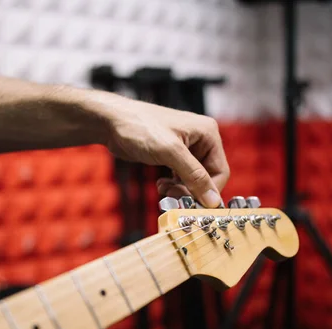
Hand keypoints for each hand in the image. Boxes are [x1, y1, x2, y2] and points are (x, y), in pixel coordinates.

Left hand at [94, 93, 229, 207]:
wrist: (112, 122)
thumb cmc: (140, 127)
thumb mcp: (170, 152)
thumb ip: (194, 176)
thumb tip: (212, 200)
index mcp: (208, 133)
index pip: (220, 171)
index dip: (208, 191)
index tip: (193, 204)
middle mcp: (201, 140)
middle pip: (207, 177)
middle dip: (191, 190)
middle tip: (173, 198)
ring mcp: (186, 148)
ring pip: (193, 179)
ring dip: (180, 190)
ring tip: (164, 190)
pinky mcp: (172, 155)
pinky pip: (181, 177)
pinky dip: (173, 185)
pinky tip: (160, 185)